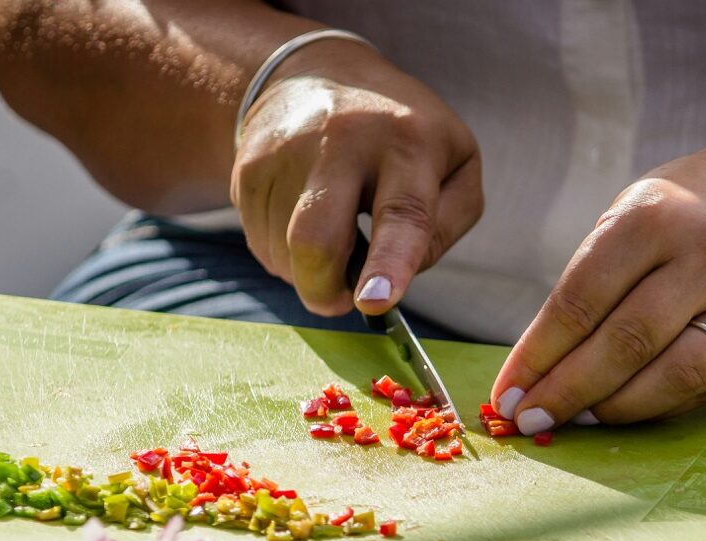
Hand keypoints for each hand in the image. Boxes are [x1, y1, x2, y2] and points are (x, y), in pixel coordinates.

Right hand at [231, 41, 481, 315]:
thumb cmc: (403, 134)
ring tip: (333, 231)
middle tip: (341, 299)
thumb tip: (401, 274)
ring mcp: (286, 152)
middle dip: (323, 291)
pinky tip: (304, 220)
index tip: (375, 302)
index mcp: (409, 142)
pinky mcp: (249, 167)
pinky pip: (261, 244)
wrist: (320, 73)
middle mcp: (342, 140)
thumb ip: (446, 224)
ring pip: (285, 254)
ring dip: (308, 270)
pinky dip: (286, 254)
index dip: (389, 263)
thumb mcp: (457, 164)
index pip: (401, 213)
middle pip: (315, 241)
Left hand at [491, 150, 705, 431]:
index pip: (581, 301)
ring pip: (676, 375)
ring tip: (579, 419)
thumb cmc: (679, 218)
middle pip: (626, 343)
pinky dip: (661, 407)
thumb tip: (533, 372)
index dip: (537, 356)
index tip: (506, 394)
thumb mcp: (626, 221)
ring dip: (617, 409)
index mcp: (653, 217)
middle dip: (569, 391)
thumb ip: (586, 287)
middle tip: (531, 419)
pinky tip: (628, 410)